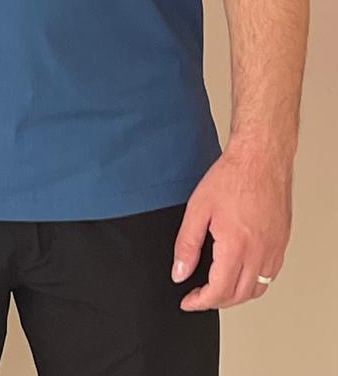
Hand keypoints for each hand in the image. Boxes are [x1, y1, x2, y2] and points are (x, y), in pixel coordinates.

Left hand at [173, 137, 292, 310]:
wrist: (260, 159)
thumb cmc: (232, 177)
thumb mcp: (198, 208)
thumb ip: (187, 244)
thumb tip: (180, 271)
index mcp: (236, 247)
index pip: (218, 292)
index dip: (200, 302)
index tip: (188, 301)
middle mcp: (259, 254)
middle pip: (238, 296)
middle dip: (215, 301)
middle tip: (198, 296)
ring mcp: (273, 250)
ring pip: (257, 290)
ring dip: (235, 295)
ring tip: (217, 288)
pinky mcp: (281, 243)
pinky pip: (270, 276)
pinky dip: (254, 283)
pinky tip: (241, 273)